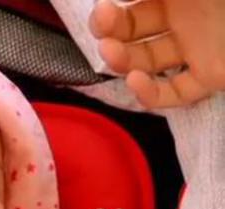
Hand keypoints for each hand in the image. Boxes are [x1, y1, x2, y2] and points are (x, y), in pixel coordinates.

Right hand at [89, 0, 224, 107]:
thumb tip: (104, 3)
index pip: (129, 5)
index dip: (110, 13)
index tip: (102, 8)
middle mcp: (185, 17)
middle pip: (132, 31)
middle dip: (110, 31)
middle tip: (100, 27)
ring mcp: (198, 48)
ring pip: (147, 63)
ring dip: (120, 60)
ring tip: (108, 51)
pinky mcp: (213, 75)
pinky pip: (176, 93)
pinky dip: (150, 94)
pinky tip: (133, 81)